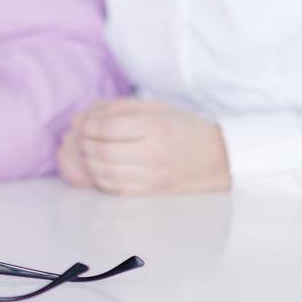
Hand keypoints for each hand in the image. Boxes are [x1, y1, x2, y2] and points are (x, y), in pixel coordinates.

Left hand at [62, 98, 229, 194]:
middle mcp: (153, 154)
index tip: (87, 123)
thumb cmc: (184, 128)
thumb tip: (86, 115)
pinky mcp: (150, 193)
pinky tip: (102, 167)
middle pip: (102, 152)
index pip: (108, 128)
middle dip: (84, 143)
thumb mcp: (157, 108)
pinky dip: (100, 177)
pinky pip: (114, 188)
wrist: (218, 159)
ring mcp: (152, 177)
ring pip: (104, 173)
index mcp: (155, 128)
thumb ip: (120, 108)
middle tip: (83, 137)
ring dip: (89, 161)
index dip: (89, 125)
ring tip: (91, 152)